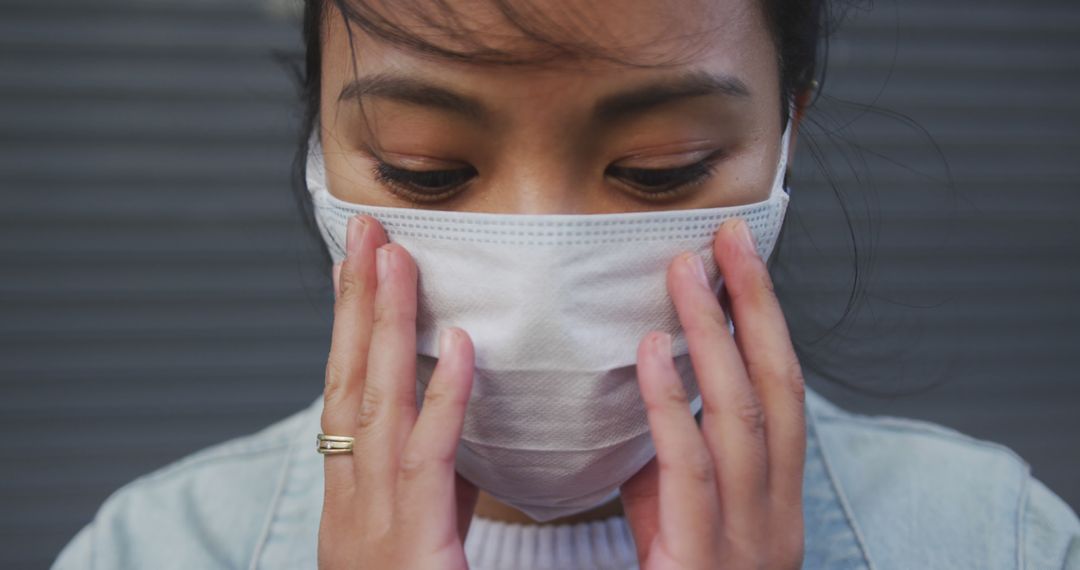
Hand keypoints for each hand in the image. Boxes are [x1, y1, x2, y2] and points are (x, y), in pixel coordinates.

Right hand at [318, 214, 478, 569]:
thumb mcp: (413, 540)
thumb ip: (431, 484)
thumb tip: (455, 431)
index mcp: (353, 500)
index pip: (350, 393)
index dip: (355, 324)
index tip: (364, 263)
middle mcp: (350, 503)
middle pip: (349, 382)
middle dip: (356, 302)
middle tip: (366, 231)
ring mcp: (371, 525)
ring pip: (375, 407)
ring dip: (385, 327)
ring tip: (395, 257)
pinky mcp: (410, 549)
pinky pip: (428, 464)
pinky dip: (443, 400)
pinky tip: (461, 348)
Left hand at [619, 218, 806, 569]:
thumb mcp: (688, 522)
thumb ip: (678, 461)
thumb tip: (657, 393)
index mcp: (777, 499)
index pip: (783, 390)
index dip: (766, 320)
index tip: (741, 258)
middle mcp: (776, 513)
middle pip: (776, 388)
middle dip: (755, 307)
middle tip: (728, 239)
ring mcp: (747, 539)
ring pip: (741, 416)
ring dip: (714, 336)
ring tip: (686, 274)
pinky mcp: (702, 562)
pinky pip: (690, 469)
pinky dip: (673, 403)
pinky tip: (655, 351)